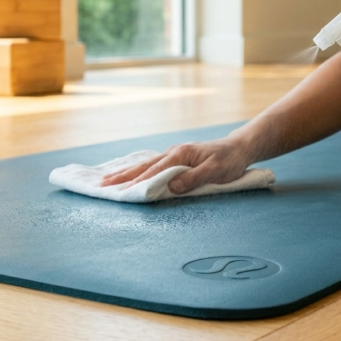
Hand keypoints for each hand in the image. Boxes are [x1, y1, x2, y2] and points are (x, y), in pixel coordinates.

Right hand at [99, 137, 254, 194]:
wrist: (239, 148)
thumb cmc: (229, 160)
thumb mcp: (216, 170)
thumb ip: (194, 179)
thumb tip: (171, 186)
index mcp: (180, 154)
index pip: (154, 172)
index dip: (137, 183)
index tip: (120, 192)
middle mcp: (173, 153)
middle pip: (143, 166)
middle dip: (122, 176)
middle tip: (101, 185)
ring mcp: (174, 155)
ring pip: (145, 165)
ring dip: (126, 173)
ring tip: (107, 179)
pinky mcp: (176, 159)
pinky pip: (152, 165)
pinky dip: (138, 170)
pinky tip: (130, 173)